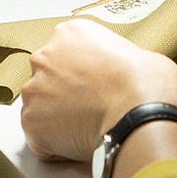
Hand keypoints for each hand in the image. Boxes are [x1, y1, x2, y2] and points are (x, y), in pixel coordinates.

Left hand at [20, 19, 176, 163]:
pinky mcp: (31, 123)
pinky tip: (80, 143)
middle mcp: (45, 57)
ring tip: (87, 128)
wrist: (139, 117)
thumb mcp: (140, 54)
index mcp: (71, 33)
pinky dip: (55, 144)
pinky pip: (39, 136)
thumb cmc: (146, 85)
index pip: (68, 51)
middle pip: (49, 76)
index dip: (84, 71)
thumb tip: (121, 75)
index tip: (96, 84)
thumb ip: (117, 59)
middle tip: (91, 106)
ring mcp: (34, 91)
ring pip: (41, 106)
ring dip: (58, 117)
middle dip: (65, 92)